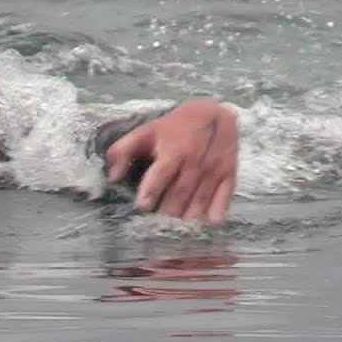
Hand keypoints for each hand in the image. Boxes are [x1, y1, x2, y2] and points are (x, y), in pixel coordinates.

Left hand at [105, 98, 238, 223]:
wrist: (213, 113)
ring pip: (200, 198)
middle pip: (180, 192)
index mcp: (173, 150)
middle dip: (168, 210)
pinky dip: (218, 210)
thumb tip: (112, 178)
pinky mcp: (229, 173)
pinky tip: (209, 222)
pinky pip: (225, 195)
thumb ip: (123, 152)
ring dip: (189, 215)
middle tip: (157, 223)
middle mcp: (195, 161)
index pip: (161, 173)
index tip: (142, 206)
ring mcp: (214, 168)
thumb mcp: (145, 132)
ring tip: (177, 227)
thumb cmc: (174, 127)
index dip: (151, 190)